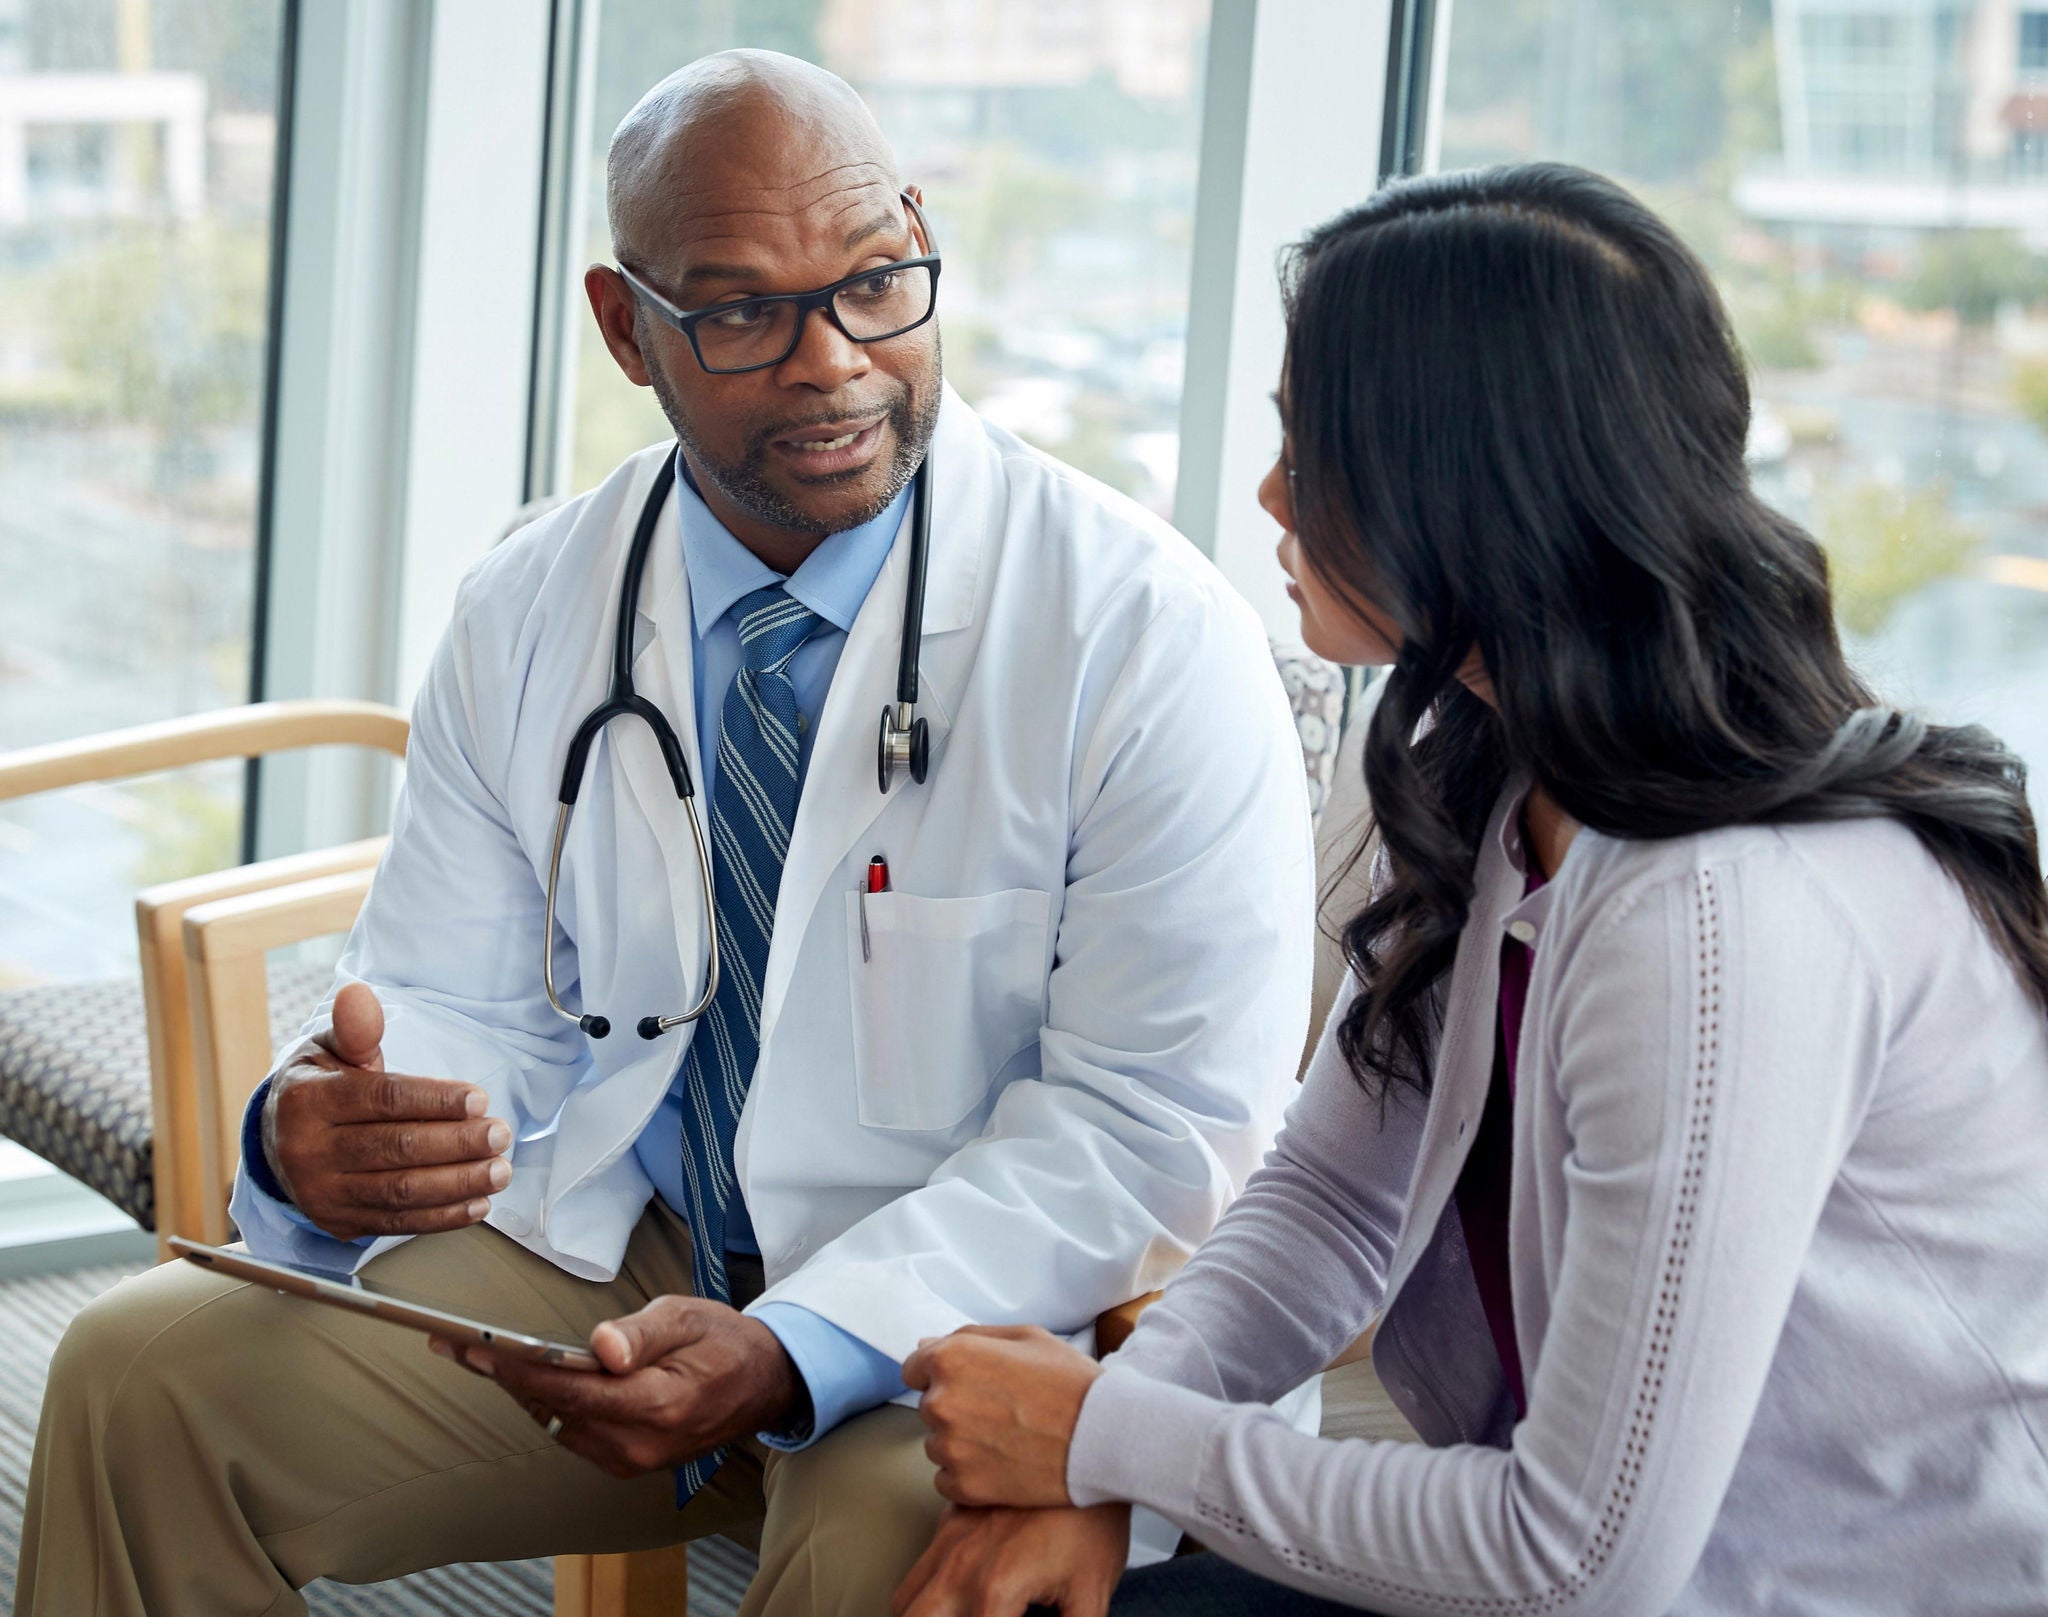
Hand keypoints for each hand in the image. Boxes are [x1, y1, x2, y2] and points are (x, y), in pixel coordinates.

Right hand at [264, 982, 510, 1240]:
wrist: (276, 1140)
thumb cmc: (319, 1086)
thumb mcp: (328, 1048)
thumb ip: (355, 1029)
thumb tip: (358, 994)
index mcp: (307, 1099)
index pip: (382, 1099)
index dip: (435, 1100)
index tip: (479, 1099)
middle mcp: (308, 1150)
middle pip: (395, 1148)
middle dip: (457, 1143)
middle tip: (500, 1135)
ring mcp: (321, 1193)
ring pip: (400, 1191)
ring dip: (458, 1183)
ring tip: (499, 1170)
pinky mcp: (338, 1222)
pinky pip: (398, 1222)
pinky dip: (443, 1216)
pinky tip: (478, 1203)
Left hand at [435, 1295, 803, 1477]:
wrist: (765, 1384)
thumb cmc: (726, 1341)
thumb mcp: (689, 1317)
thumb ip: (642, 1333)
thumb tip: (600, 1346)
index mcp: (656, 1405)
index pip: (570, 1388)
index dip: (518, 1368)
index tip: (474, 1348)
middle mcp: (638, 1444)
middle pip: (553, 1408)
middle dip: (504, 1376)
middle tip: (454, 1346)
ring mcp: (633, 1460)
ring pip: (559, 1423)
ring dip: (521, 1391)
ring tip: (479, 1357)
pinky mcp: (629, 1462)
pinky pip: (574, 1433)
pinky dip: (549, 1405)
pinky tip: (528, 1379)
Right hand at [892, 1504, 1130, 1616]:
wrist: (1091, 1448)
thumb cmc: (1095, 1524)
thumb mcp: (1091, 1595)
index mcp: (992, 1590)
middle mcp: (960, 1563)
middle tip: (980, 1615)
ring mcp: (951, 1534)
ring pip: (905, 1596)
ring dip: (929, 1611)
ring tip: (964, 1611)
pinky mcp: (954, 1513)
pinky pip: (921, 1561)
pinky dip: (933, 1585)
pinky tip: (966, 1589)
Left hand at [902, 1326, 1103, 1508]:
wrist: (1104, 1437)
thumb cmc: (1070, 1382)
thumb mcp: (1028, 1338)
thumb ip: (971, 1337)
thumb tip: (927, 1346)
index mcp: (952, 1359)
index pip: (914, 1368)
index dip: (942, 1373)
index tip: (970, 1383)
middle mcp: (941, 1403)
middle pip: (929, 1406)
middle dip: (957, 1406)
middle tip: (1002, 1410)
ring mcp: (950, 1447)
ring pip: (938, 1444)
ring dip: (962, 1442)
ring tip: (1008, 1438)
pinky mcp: (963, 1485)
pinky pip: (946, 1479)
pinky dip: (968, 1475)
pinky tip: (1003, 1464)